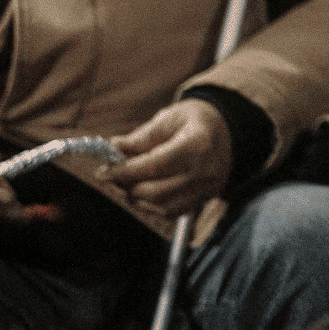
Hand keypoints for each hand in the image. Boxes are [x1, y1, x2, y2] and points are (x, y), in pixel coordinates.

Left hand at [115, 99, 236, 218]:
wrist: (226, 129)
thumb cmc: (193, 120)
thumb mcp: (168, 118)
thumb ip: (141, 137)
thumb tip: (113, 149)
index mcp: (197, 144)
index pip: (155, 165)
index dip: (125, 172)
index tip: (102, 172)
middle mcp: (206, 171)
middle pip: (157, 191)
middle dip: (127, 186)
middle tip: (111, 176)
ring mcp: (208, 188)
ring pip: (162, 206)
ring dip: (137, 197)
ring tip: (125, 182)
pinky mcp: (205, 199)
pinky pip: (172, 211)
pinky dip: (151, 204)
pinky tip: (142, 190)